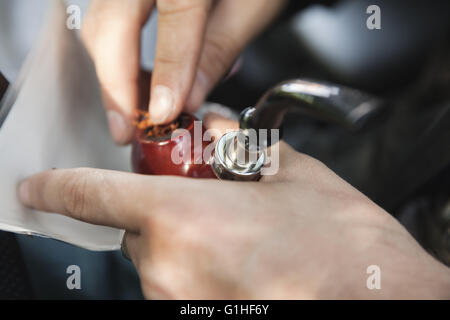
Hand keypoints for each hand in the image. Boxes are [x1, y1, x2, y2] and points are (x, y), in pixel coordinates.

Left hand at [17, 116, 449, 298]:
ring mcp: (181, 306)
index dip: (59, 188)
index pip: (93, 198)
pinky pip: (183, 288)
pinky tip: (246, 269)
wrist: (383, 300)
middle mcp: (168, 270)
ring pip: (162, 264)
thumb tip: (223, 136)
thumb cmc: (338, 243)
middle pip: (139, 233)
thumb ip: (242, 150)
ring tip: (244, 243)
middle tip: (215, 207)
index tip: (37, 188)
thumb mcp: (288, 172)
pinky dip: (203, 273)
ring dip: (190, 247)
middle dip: (167, 215)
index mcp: (180, 219)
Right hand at [82, 0, 285, 143]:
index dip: (167, 71)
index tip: (163, 116)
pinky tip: (135, 81)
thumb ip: (217, 51)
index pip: (176, 18)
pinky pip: (109, 18)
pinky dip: (116, 55)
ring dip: (112, 74)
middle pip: (113, 25)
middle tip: (127, 129)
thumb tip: (186, 100)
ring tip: (132, 113)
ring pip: (102, 24)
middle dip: (116, 85)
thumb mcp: (250, 7)